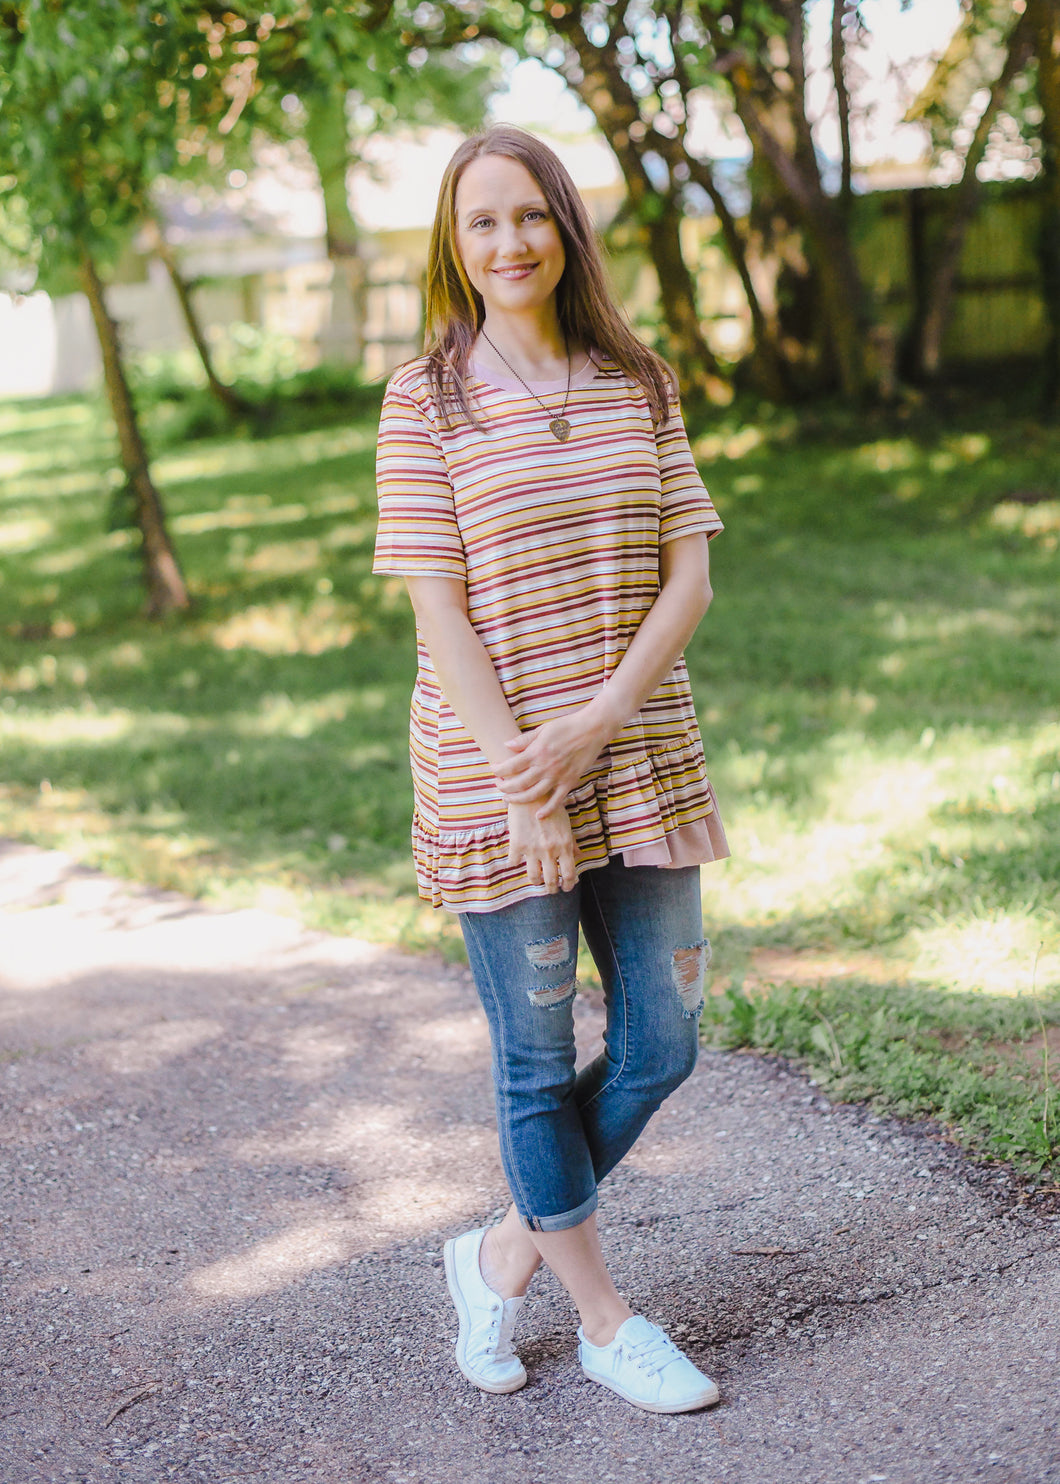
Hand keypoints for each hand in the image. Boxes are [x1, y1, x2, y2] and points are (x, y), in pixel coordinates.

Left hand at [495, 707, 611, 816]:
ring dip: (518, 799)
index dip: (499, 770)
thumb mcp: (543, 729)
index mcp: (536, 752)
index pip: (511, 765)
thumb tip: (506, 745)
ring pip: (533, 795)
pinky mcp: (570, 782)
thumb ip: (525, 740)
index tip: (494, 770)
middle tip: (499, 786)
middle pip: (519, 783)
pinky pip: (557, 800)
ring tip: (509, 799)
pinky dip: (547, 810)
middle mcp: (545, 767)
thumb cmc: (567, 726)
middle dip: (505, 787)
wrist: (592, 729)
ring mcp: (557, 776)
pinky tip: (538, 815)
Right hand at [506, 801, 576, 893]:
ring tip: (537, 881)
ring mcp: (532, 849)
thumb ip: (572, 842)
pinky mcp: (517, 844)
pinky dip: (515, 863)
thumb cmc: (551, 807)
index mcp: (565, 846)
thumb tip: (579, 855)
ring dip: (536, 882)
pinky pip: (514, 862)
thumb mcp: (566, 824)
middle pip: (551, 881)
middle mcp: (550, 850)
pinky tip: (517, 861)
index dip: (569, 885)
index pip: (569, 874)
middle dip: (552, 889)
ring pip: (534, 877)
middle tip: (551, 890)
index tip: (566, 887)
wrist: (531, 792)